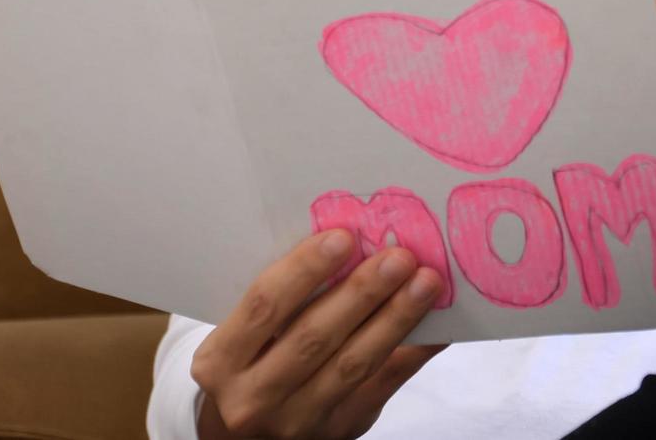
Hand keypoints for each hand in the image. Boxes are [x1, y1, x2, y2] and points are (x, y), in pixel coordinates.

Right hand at [191, 229, 446, 439]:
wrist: (246, 437)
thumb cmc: (247, 367)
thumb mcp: (240, 340)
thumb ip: (280, 303)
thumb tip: (347, 242)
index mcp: (220, 362)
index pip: (264, 307)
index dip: (304, 270)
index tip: (343, 236)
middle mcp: (253, 398)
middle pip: (313, 337)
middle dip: (361, 293)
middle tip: (399, 256)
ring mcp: (297, 421)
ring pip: (352, 365)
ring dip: (394, 319)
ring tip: (426, 283)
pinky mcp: (339, 432)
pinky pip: (382, 388)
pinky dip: (413, 353)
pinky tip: (436, 325)